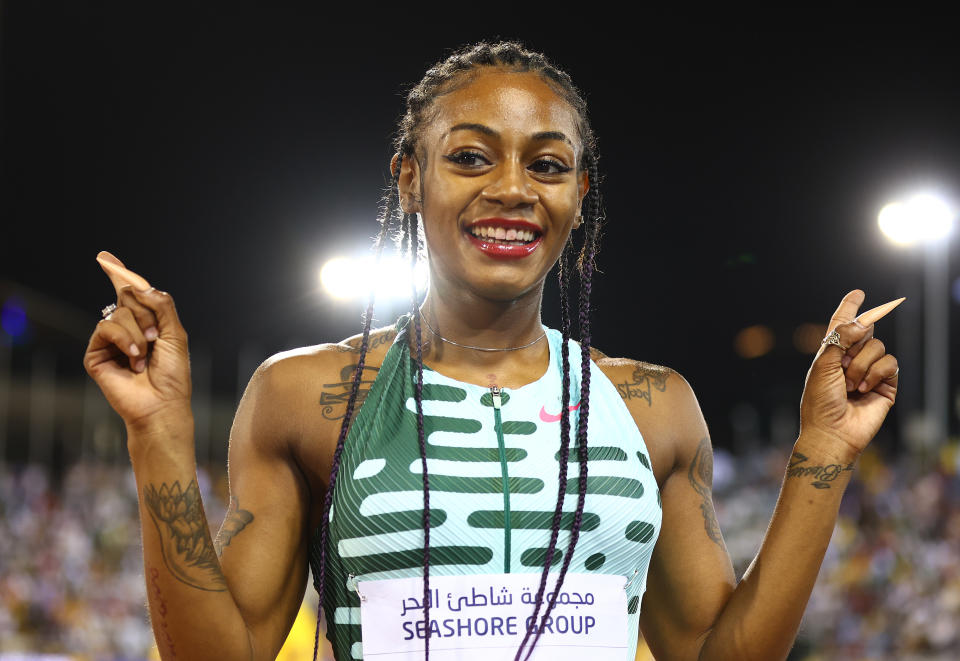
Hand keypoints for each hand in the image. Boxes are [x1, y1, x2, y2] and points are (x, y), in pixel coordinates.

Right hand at [83, 252, 191, 430]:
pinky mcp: (95, 353)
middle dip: (148, 316)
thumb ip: (161, 304)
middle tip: (156, 339)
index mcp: (146, 322)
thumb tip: (137, 286)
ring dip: (139, 333)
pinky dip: (124, 340)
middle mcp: (126, 328)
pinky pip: (105, 327)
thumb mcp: (176, 333)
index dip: (118, 273)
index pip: (130, 293)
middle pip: (128, 297)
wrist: (162, 403)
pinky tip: (133, 359)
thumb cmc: (173, 374)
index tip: (104, 257)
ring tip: (145, 356)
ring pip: (118, 312)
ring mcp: (110, 340)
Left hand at [799, 290, 898, 460]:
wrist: (832, 431)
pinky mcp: (886, 383)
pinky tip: (863, 389)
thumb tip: (862, 322)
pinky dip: (875, 373)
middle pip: (864, 331)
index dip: (849, 308)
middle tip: (844, 363)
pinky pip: (890, 363)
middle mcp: (851, 358)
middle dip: (856, 342)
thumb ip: (840, 339)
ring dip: (861, 365)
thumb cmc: (820, 401)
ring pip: (878, 346)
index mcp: (831, 353)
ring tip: (850, 385)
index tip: (857, 293)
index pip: (841, 325)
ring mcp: (870, 370)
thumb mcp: (823, 365)